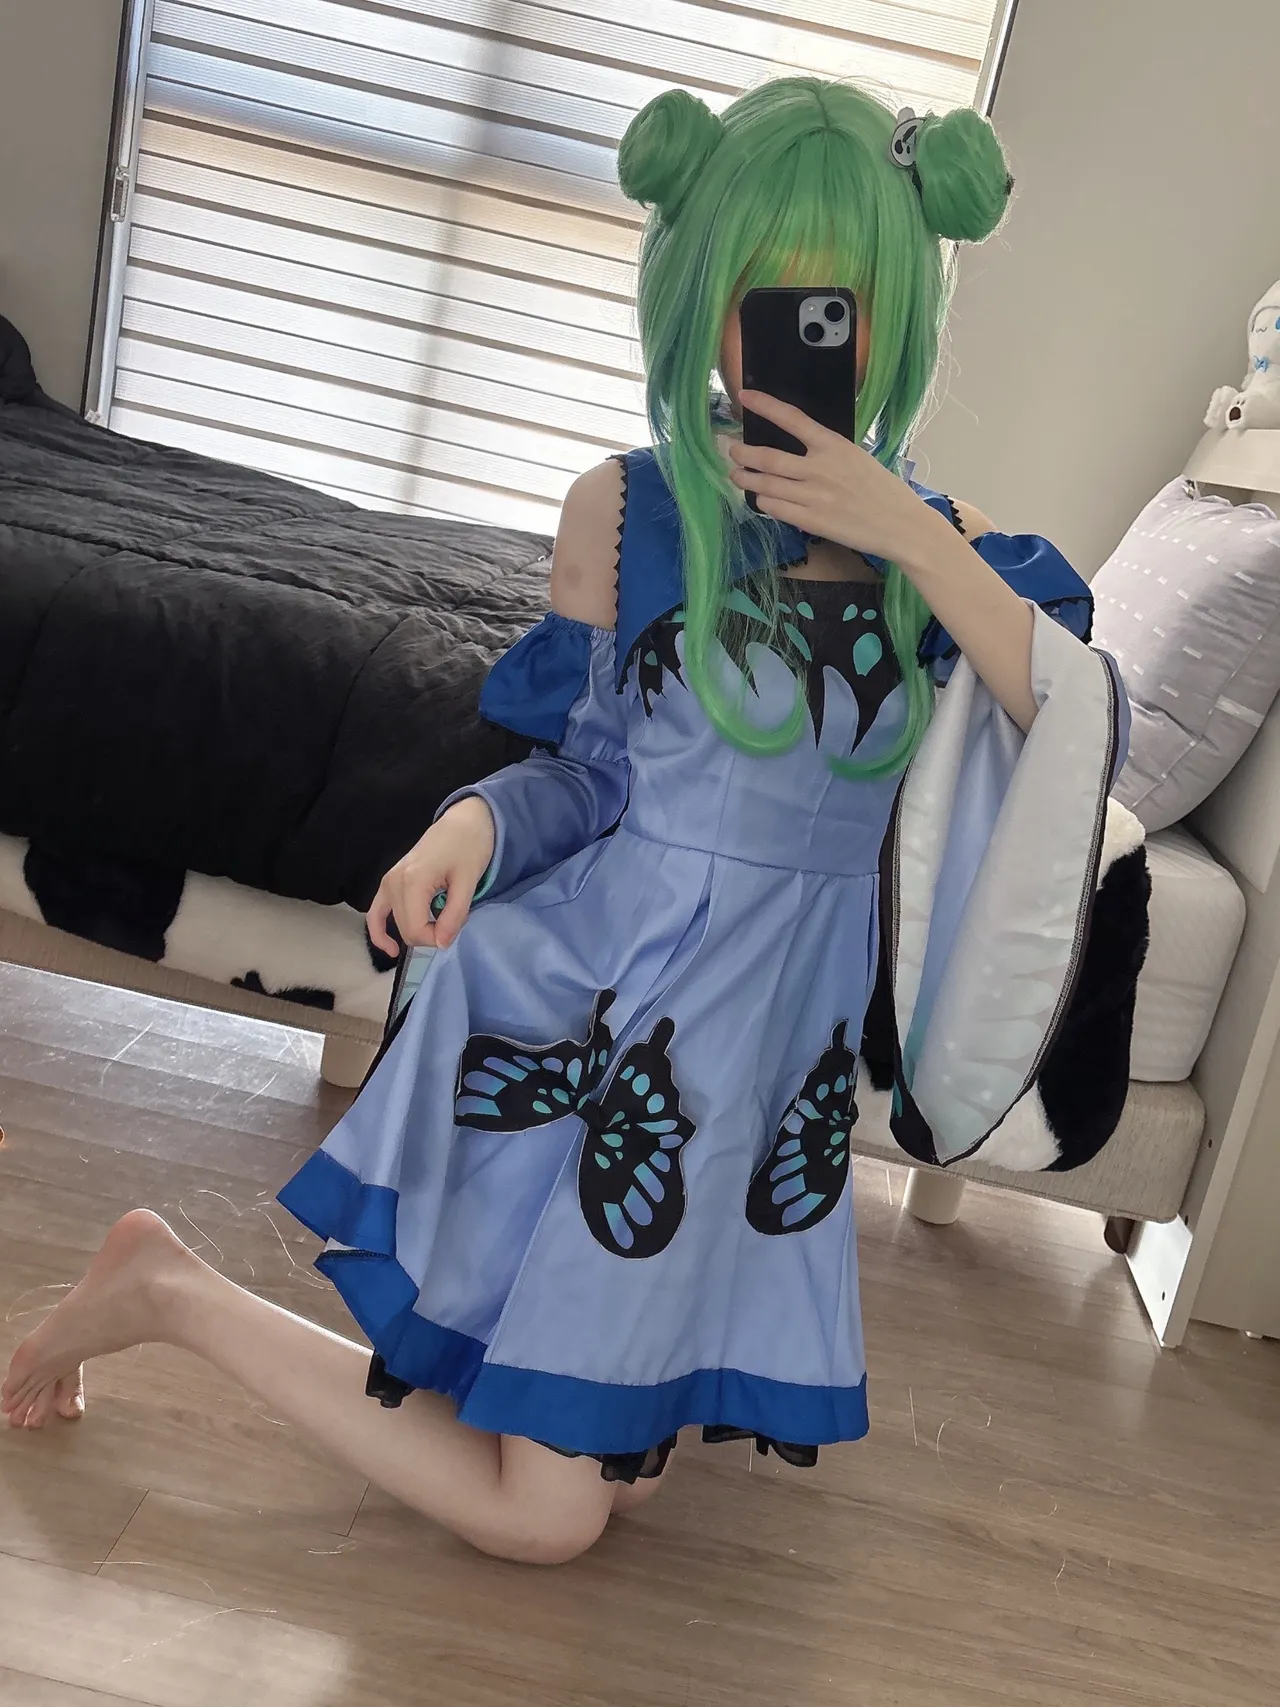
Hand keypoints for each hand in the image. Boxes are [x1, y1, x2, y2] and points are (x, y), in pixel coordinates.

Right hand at [367, 795, 494, 955]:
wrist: (463, 822)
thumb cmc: (470, 848)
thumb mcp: (468, 882)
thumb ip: (454, 915)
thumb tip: (441, 944)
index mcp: (413, 881)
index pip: (416, 930)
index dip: (437, 939)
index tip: (457, 927)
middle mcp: (394, 882)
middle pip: (406, 929)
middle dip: (431, 934)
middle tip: (455, 919)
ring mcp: (388, 881)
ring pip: (395, 924)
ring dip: (417, 930)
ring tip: (439, 922)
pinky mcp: (388, 881)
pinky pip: (375, 913)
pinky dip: (380, 931)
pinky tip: (391, 948)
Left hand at [728, 391, 942, 565]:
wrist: (901, 525)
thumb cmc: (882, 490)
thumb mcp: (857, 458)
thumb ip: (827, 452)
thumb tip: (800, 449)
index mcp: (833, 445)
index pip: (792, 419)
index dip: (765, 406)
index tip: (745, 395)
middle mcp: (819, 468)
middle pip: (767, 457)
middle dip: (742, 453)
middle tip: (732, 451)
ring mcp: (813, 496)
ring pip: (765, 485)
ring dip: (746, 479)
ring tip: (737, 475)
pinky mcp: (811, 521)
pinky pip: (775, 509)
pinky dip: (763, 502)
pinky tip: (761, 500)